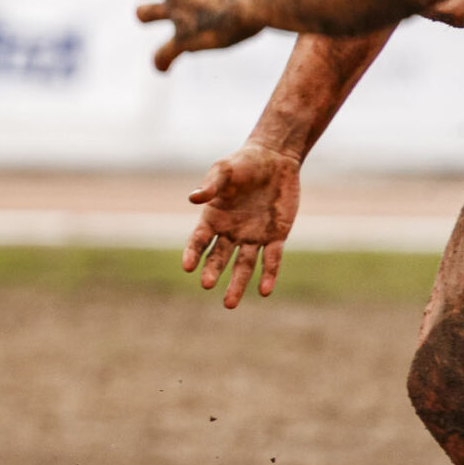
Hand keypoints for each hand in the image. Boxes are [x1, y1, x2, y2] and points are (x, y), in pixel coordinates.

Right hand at [181, 142, 299, 306]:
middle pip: (219, 257)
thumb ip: (211, 185)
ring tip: (229, 304)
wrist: (275, 161)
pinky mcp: (276, 237)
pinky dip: (269, 275)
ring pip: (244, 265)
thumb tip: (193, 198)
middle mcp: (230, 231)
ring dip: (237, 283)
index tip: (187, 267)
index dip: (192, 253)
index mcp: (213, 217)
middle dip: (213, 271)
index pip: (199, 240)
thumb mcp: (225, 169)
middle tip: (207, 285)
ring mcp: (253, 236)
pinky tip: (264, 291)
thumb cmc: (244, 163)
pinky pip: (272, 259)